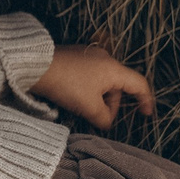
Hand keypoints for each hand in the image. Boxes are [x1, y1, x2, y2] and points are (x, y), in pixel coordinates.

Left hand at [33, 44, 155, 128]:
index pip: (138, 84)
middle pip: (118, 86)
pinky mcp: (74, 57)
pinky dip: (88, 90)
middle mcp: (104, 59)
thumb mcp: (89, 107)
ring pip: (102, 82)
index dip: (145, 100)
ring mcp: (88, 56)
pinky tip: (74, 99)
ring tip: (84, 110)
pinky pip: (89, 76)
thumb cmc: (66, 85)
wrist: (34, 66)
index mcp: (113, 69)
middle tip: (99, 120)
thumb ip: (104, 118)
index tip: (146, 114)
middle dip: (111, 106)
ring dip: (98, 99)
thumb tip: (106, 122)